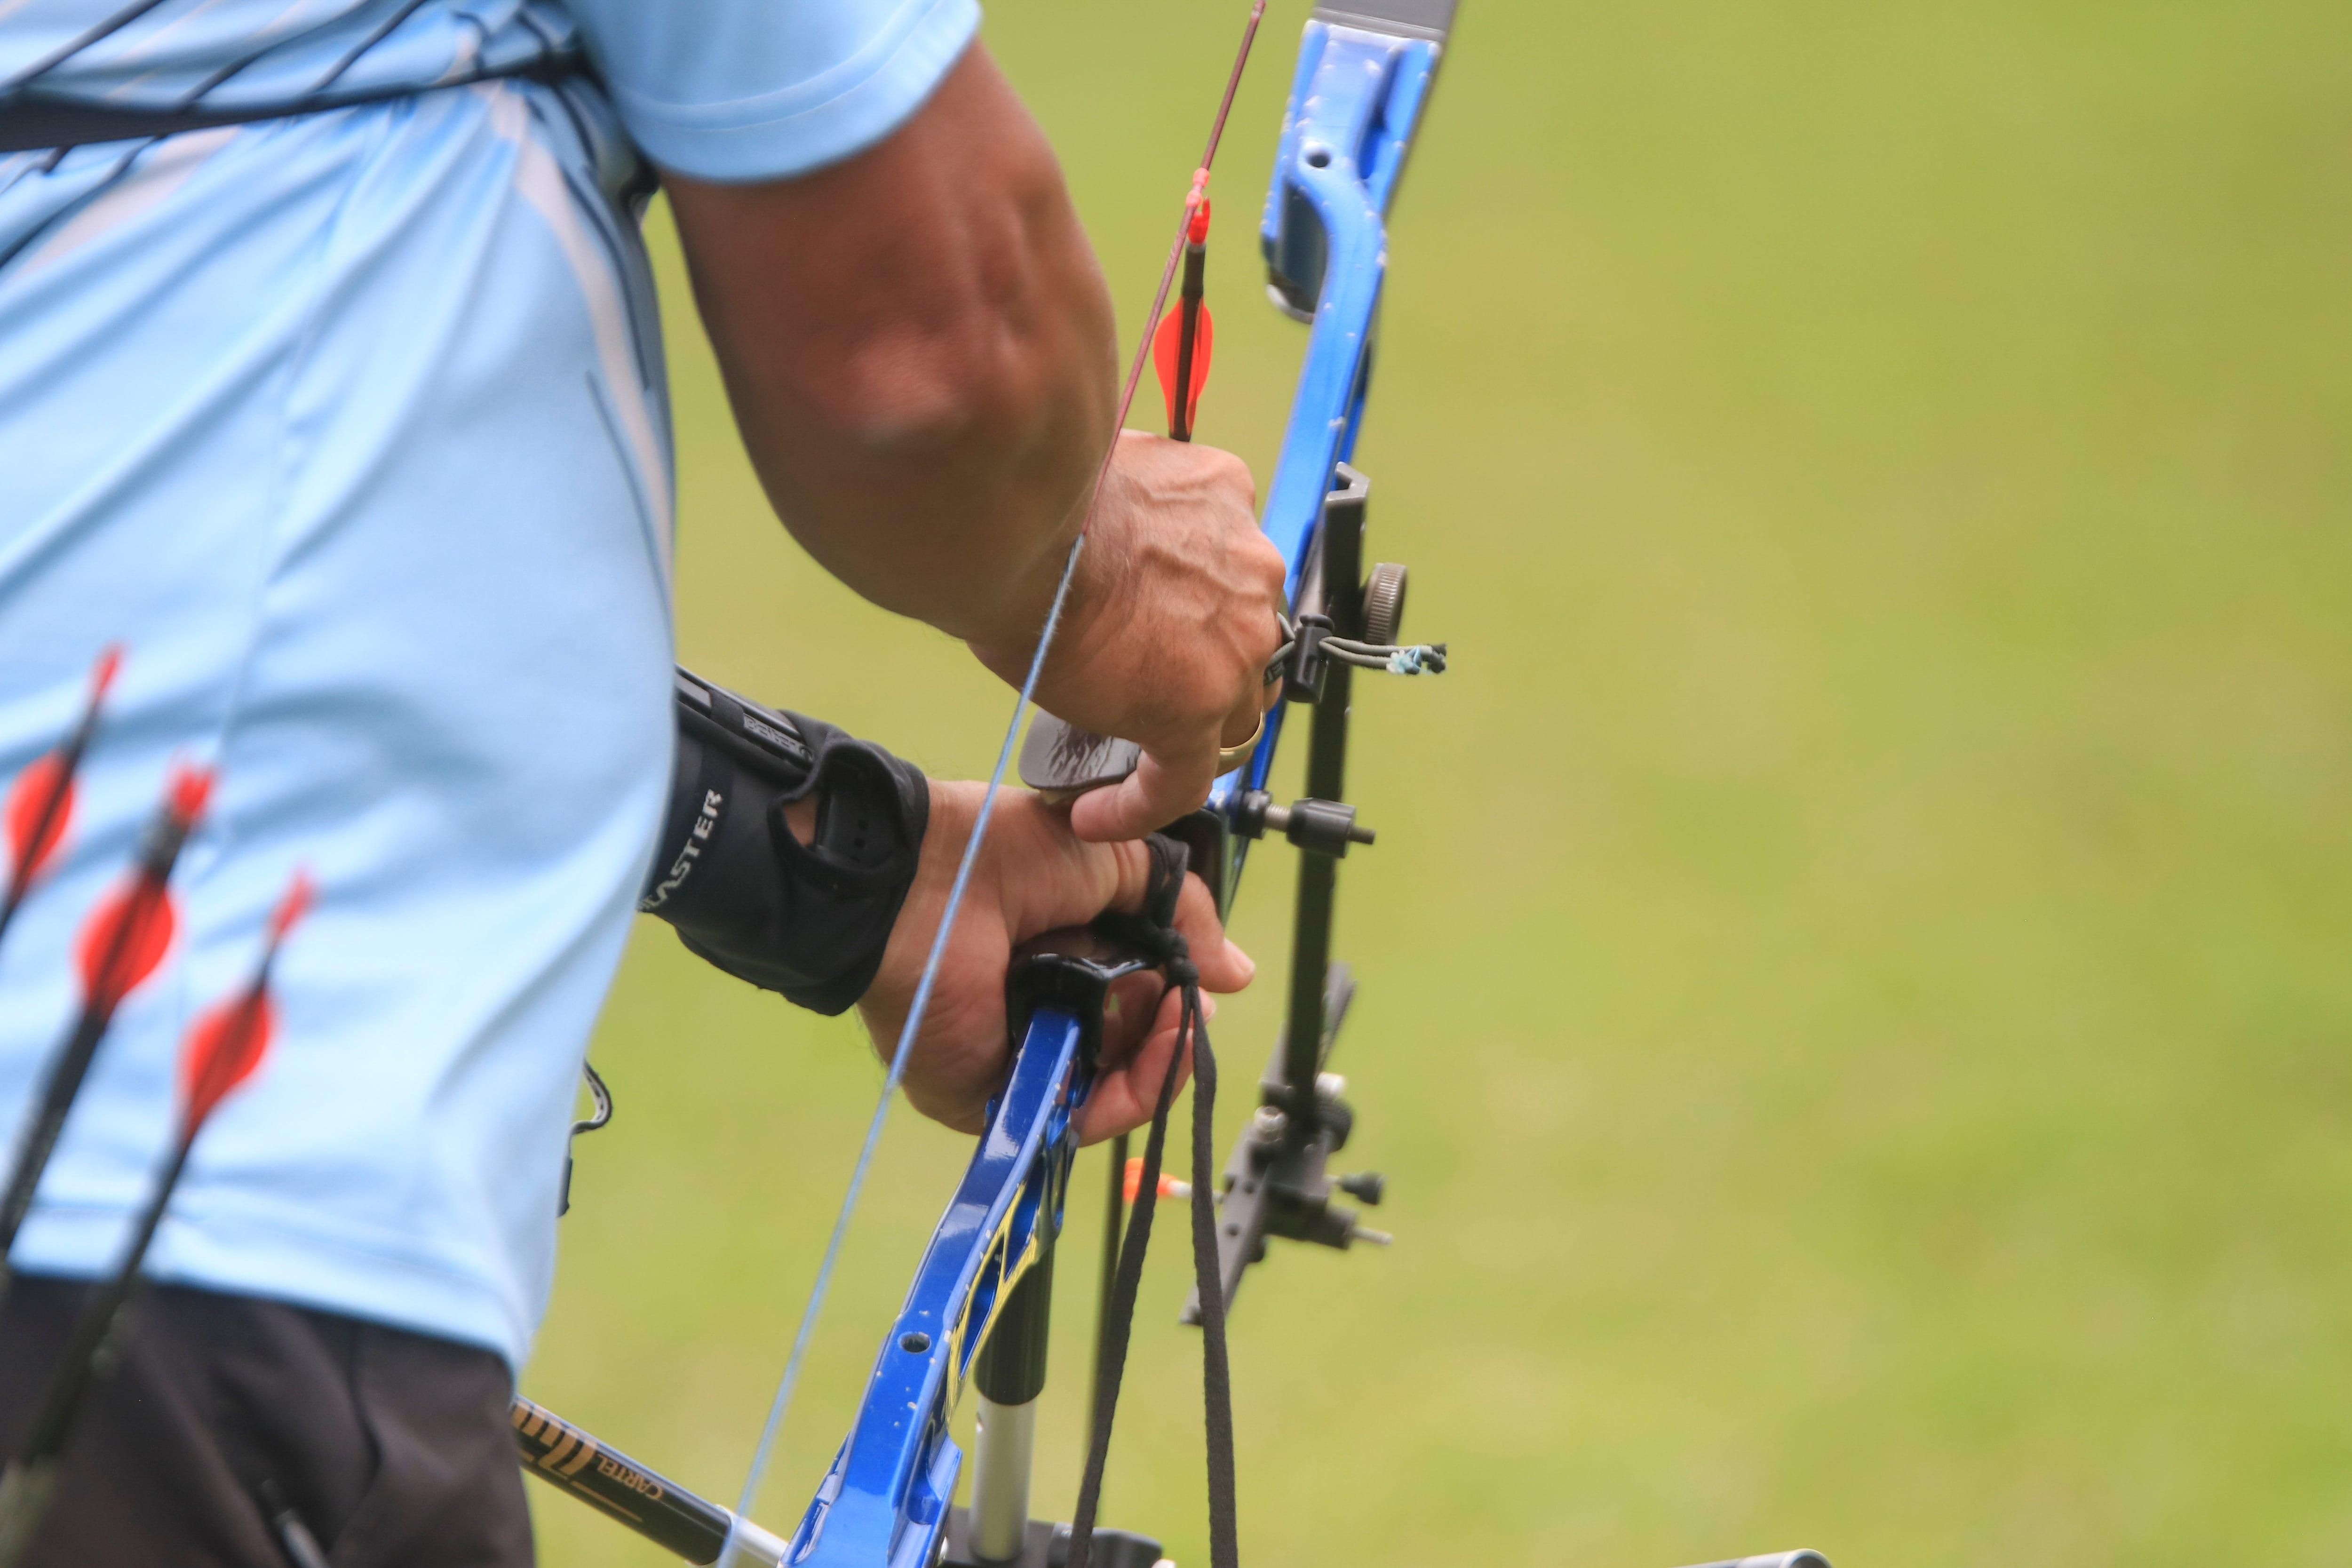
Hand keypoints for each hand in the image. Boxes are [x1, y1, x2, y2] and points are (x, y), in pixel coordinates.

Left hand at [857, 780, 1253, 1141]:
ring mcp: (1020, 1059)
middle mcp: (1042, 1010)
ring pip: (1112, 1092)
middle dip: (1173, 1028)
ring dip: (1161, 1060)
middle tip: (1187, 1000)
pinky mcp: (995, 1099)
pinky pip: (1076, 1118)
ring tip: (1178, 1020)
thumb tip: (1237, 974)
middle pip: (1130, 1051)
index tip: (1195, 980)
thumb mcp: (1114, 862)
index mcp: (1061, 956)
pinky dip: (1127, 1097)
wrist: (925, 881)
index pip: (1133, 1001)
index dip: (1173, 997)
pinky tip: (1152, 1053)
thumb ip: (1181, 913)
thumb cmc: (1001, 855)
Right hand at [966, 432, 1287, 842]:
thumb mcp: (1100, 483)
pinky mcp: (1196, 708)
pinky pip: (1182, 779)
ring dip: (1189, 732)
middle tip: (1151, 686)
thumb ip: (1123, 517)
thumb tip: (1090, 542)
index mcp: (1225, 501)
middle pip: (1246, 641)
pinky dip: (1142, 804)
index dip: (1199, 609)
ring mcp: (1232, 644)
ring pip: (1232, 711)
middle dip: (1207, 667)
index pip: (1231, 570)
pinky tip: (1100, 816)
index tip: (1162, 628)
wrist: (1018, 526)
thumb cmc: (1030, 499)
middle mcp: (1248, 569)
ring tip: (1134, 755)